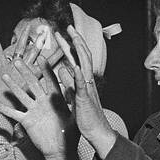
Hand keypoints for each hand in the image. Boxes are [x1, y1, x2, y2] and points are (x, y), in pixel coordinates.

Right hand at [0, 54, 70, 159]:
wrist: (61, 150)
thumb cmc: (70, 135)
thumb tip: (78, 87)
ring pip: (21, 95)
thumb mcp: (74, 117)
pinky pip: (14, 113)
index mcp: (55, 100)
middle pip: (32, 84)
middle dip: (25, 72)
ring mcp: (33, 111)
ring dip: (13, 86)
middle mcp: (42, 103)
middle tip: (17, 60)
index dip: (46, 70)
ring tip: (5, 76)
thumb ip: (75, 103)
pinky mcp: (27, 121)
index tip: (41, 58)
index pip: (50, 81)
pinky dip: (4, 108)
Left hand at [56, 26, 116, 157]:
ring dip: (77, 50)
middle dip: (74, 40)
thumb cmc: (86, 116)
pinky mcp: (84, 99)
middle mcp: (87, 81)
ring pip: (83, 64)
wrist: (97, 132)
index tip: (62, 34)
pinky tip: (75, 66)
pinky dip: (79, 75)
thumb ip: (68, 82)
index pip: (76, 58)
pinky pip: (82, 85)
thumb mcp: (74, 96)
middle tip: (66, 26)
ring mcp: (87, 88)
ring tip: (72, 37)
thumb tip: (62, 69)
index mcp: (83, 80)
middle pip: (81, 56)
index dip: (69, 45)